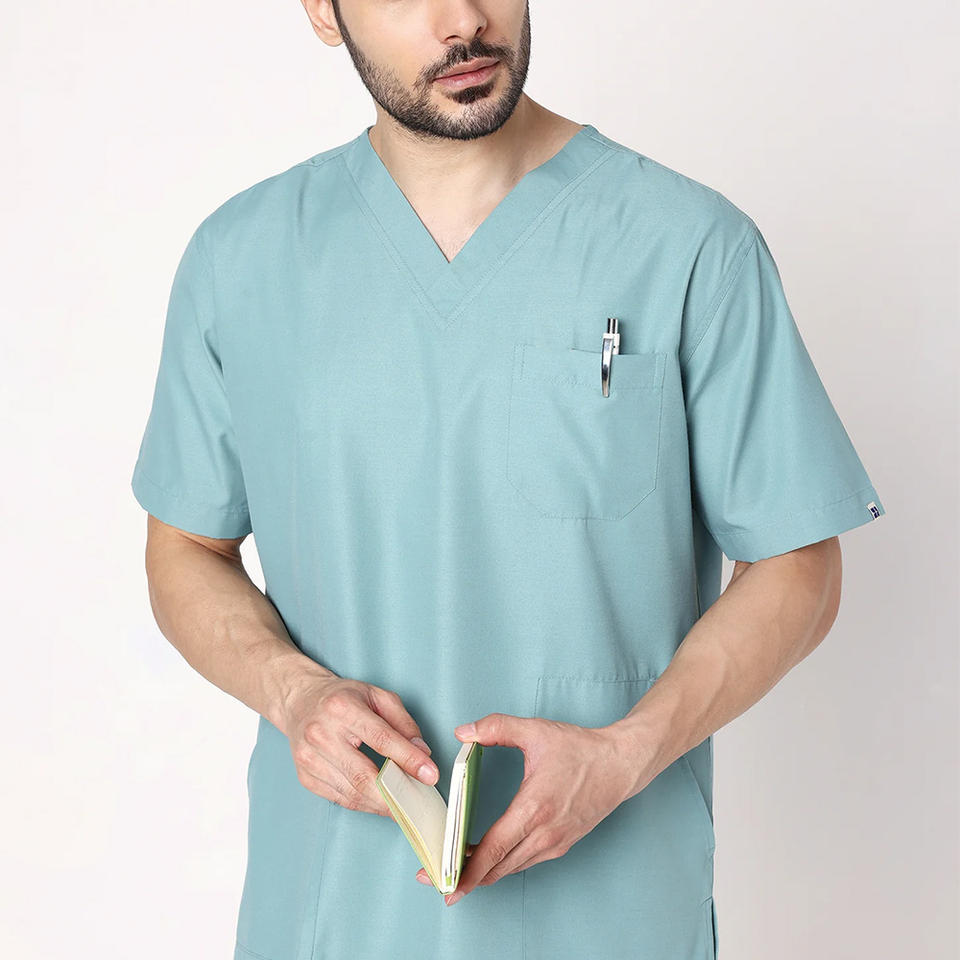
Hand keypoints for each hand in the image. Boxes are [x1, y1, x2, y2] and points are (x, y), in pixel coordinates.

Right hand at [279, 671, 439, 815]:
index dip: (409, 760)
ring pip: (352, 793)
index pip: (382, 739)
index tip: (430, 774)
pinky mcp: (305, 777)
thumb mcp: (378, 697)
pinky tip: (379, 801)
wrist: (301, 702)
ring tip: (403, 804)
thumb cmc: (343, 698)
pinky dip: (364, 804)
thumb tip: (422, 752)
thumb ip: (404, 723)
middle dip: (396, 793)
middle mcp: (321, 733)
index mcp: (342, 708)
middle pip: (364, 775)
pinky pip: (340, 799)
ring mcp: (309, 758)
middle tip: (418, 800)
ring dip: (382, 804)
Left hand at [435, 713, 642, 904]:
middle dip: (467, 878)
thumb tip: (462, 732)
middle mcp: (545, 833)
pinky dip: (505, 864)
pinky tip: (490, 859)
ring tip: (458, 872)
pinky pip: (526, 861)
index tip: (447, 884)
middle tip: (439, 882)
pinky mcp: (563, 844)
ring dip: (485, 873)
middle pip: (499, 867)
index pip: (494, 848)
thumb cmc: (580, 749)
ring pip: (512, 867)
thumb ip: (496, 727)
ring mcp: (556, 842)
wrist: (621, 764)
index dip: (468, 869)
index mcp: (535, 808)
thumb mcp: (536, 731)